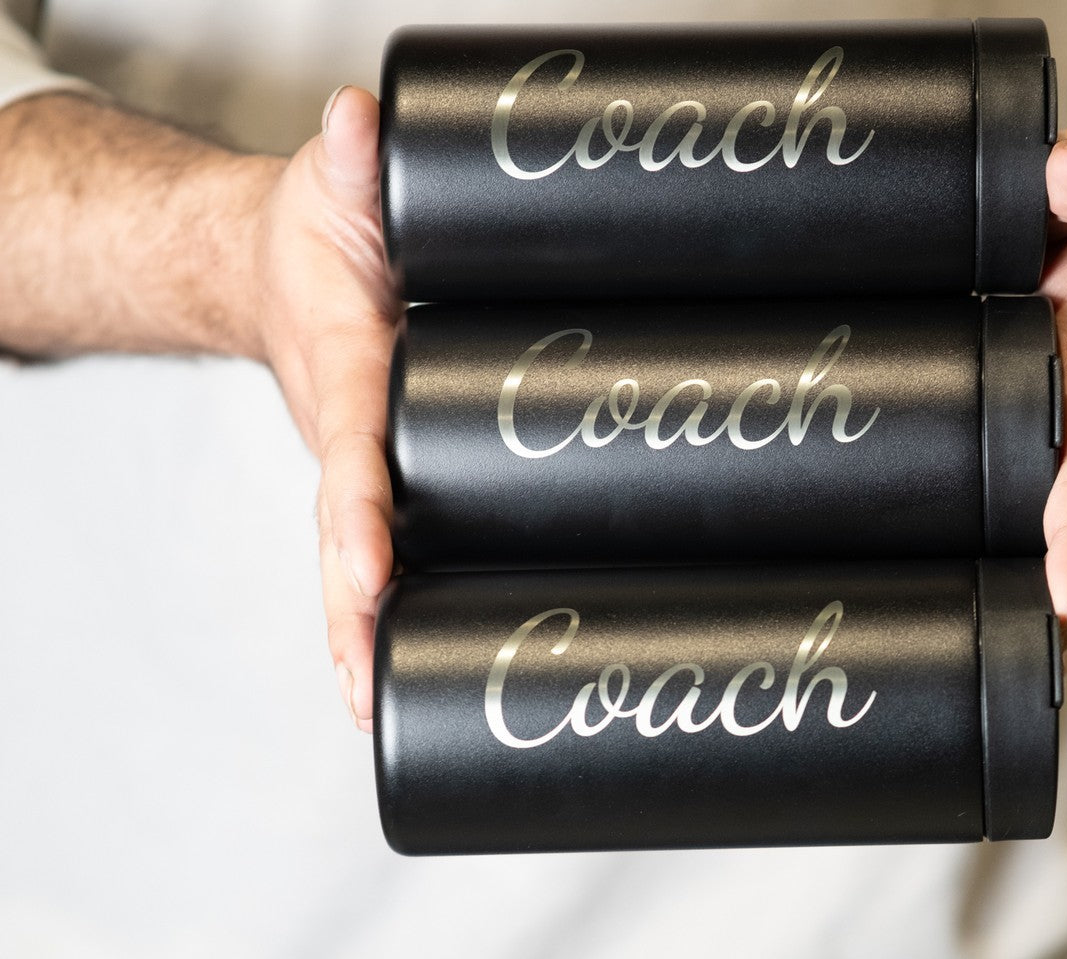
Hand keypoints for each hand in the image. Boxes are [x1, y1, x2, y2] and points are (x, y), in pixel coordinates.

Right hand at [251, 86, 396, 730]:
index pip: (355, 456)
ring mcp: (356, 459)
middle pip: (344, 536)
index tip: (368, 575)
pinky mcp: (373, 469)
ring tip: (370, 704)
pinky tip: (395, 658)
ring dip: (359, 627)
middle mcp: (347, 432)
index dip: (364, 518)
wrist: (278, 264)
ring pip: (352, 555)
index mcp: (345, 375)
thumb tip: (360, 124)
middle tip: (359, 690)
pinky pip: (373, 541)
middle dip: (349, 612)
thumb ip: (349, 162)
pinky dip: (376, 602)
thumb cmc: (315, 234)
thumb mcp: (336, 186)